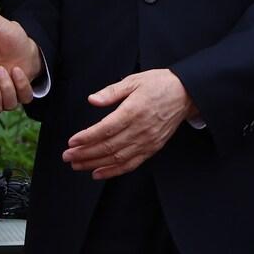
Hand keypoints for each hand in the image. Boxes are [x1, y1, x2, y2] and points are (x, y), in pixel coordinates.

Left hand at [61, 69, 195, 179]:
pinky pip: (131, 163)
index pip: (105, 129)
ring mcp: (147, 141)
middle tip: (67, 156)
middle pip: (108, 146)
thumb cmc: (158, 84)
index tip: (72, 142)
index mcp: (133, 111)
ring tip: (77, 165)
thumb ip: (111, 92)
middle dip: (85, 154)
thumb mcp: (133, 81)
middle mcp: (140, 129)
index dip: (87, 138)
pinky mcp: (152, 148)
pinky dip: (114, 171)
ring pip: (118, 158)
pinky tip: (99, 172)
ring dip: (95, 164)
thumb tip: (92, 100)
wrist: (185, 94)